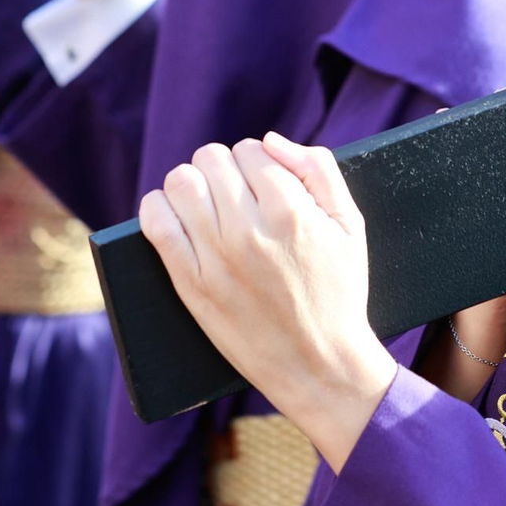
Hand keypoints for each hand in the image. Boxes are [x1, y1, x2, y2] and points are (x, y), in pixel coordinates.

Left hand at [140, 132, 396, 472]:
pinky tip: (175, 215)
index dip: (259, 162)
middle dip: (225, 169)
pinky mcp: (190, 284)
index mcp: (291, 210)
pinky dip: (158, 208)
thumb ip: (318, 168)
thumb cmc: (339, 291)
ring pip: (180, 181)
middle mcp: (248, 229)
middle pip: (211, 159)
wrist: (318, 364)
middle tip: (237, 195)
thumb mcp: (350, 224)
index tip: (264, 183)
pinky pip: (155, 222)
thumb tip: (270, 141)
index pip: (251, 149)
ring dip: (192, 184)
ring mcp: (215, 257)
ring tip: (207, 204)